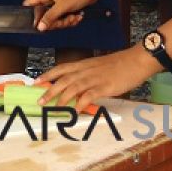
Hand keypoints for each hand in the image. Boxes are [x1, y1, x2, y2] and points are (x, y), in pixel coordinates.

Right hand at [24, 0, 104, 31]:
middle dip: (55, 22)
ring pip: (55, 19)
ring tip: (74, 17)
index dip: (30, 15)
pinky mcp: (66, 8)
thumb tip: (39, 27)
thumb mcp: (63, 6)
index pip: (29, 4)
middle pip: (43, 17)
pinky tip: (78, 16)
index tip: (38, 25)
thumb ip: (50, 17)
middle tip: (65, 21)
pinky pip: (63, 18)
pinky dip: (71, 20)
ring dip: (65, 22)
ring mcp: (58, 4)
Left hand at [37, 47, 161, 111]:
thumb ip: (87, 75)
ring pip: (73, 87)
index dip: (47, 75)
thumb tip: (78, 87)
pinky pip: (90, 95)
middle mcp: (86, 70)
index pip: (61, 68)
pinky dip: (81, 103)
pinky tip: (76, 110)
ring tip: (54, 108)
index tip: (36, 81)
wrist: (136, 60)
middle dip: (50, 90)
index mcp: (83, 64)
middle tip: (40, 100)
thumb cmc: (119, 64)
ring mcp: (95, 78)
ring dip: (62, 98)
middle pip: (63, 79)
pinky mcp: (105, 86)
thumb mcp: (98, 66)